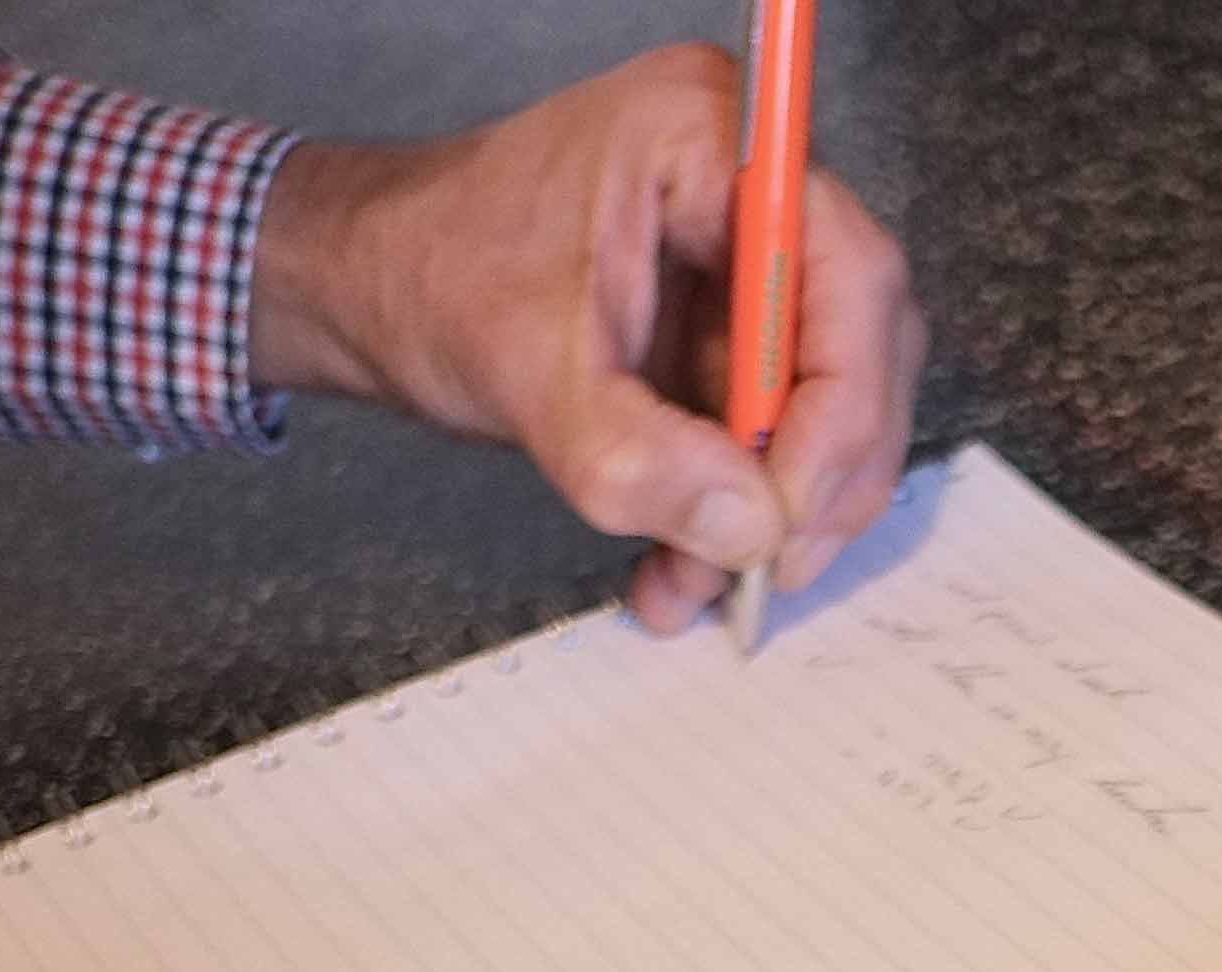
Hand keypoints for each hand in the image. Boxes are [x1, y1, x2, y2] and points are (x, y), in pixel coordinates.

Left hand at [247, 46, 927, 631]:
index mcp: (705, 139)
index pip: (844, 272)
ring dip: (779, 508)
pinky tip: (688, 565)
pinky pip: (773, 426)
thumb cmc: (426, 275)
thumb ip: (638, 455)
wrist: (363, 286)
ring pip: (828, 399)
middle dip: (822, 470)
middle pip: (858, 340)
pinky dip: (737, 507)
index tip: (792, 509)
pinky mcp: (730, 323)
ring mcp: (745, 258)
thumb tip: (750, 528)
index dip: (843, 403)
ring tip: (709, 582)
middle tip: (773, 562)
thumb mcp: (528, 371)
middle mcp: (748, 186)